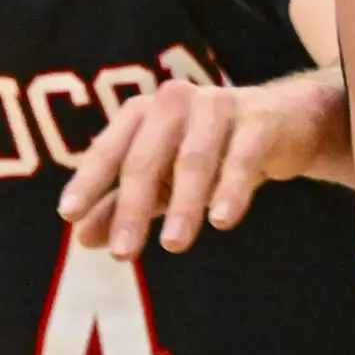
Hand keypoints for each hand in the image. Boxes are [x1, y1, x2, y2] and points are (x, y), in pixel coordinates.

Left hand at [59, 69, 347, 256]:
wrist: (285, 122)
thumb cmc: (211, 150)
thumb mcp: (163, 179)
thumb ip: (122, 205)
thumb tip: (82, 238)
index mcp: (144, 112)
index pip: (109, 149)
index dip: (89, 181)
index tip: (69, 216)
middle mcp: (175, 101)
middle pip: (146, 158)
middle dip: (132, 206)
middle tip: (124, 253)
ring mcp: (218, 106)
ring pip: (193, 159)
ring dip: (182, 205)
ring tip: (172, 244)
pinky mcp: (259, 120)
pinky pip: (242, 158)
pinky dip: (230, 189)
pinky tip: (222, 221)